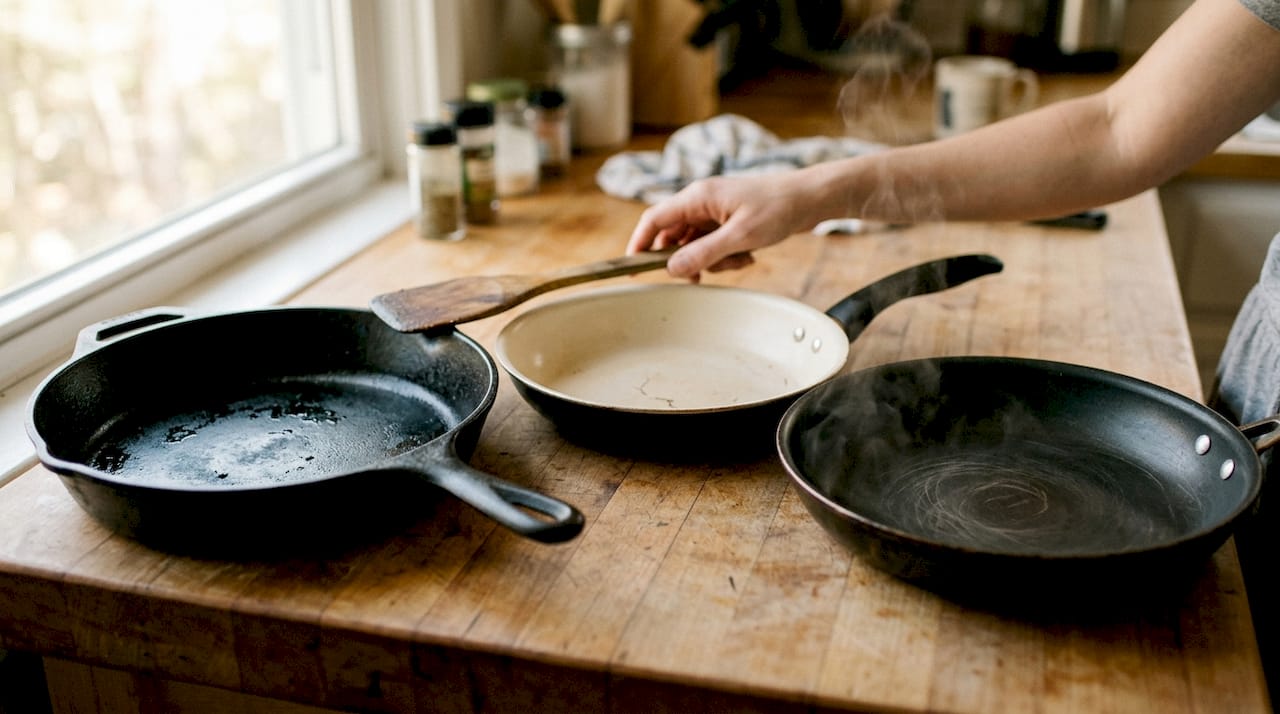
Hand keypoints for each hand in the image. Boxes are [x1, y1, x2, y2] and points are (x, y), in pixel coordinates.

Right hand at [626, 173, 814, 279]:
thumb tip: (671, 269)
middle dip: (687, 260)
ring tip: (740, 259)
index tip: (631, 268)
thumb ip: (703, 253)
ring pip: (695, 245)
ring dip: (712, 261)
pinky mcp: (727, 221)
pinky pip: (713, 246)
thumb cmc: (778, 208)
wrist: (811, 199)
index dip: (638, 244)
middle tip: (702, 276)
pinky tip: (748, 255)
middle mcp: (701, 202)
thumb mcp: (740, 236)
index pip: (654, 220)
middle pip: (673, 237)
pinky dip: (726, 256)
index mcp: (697, 197)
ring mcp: (714, 212)